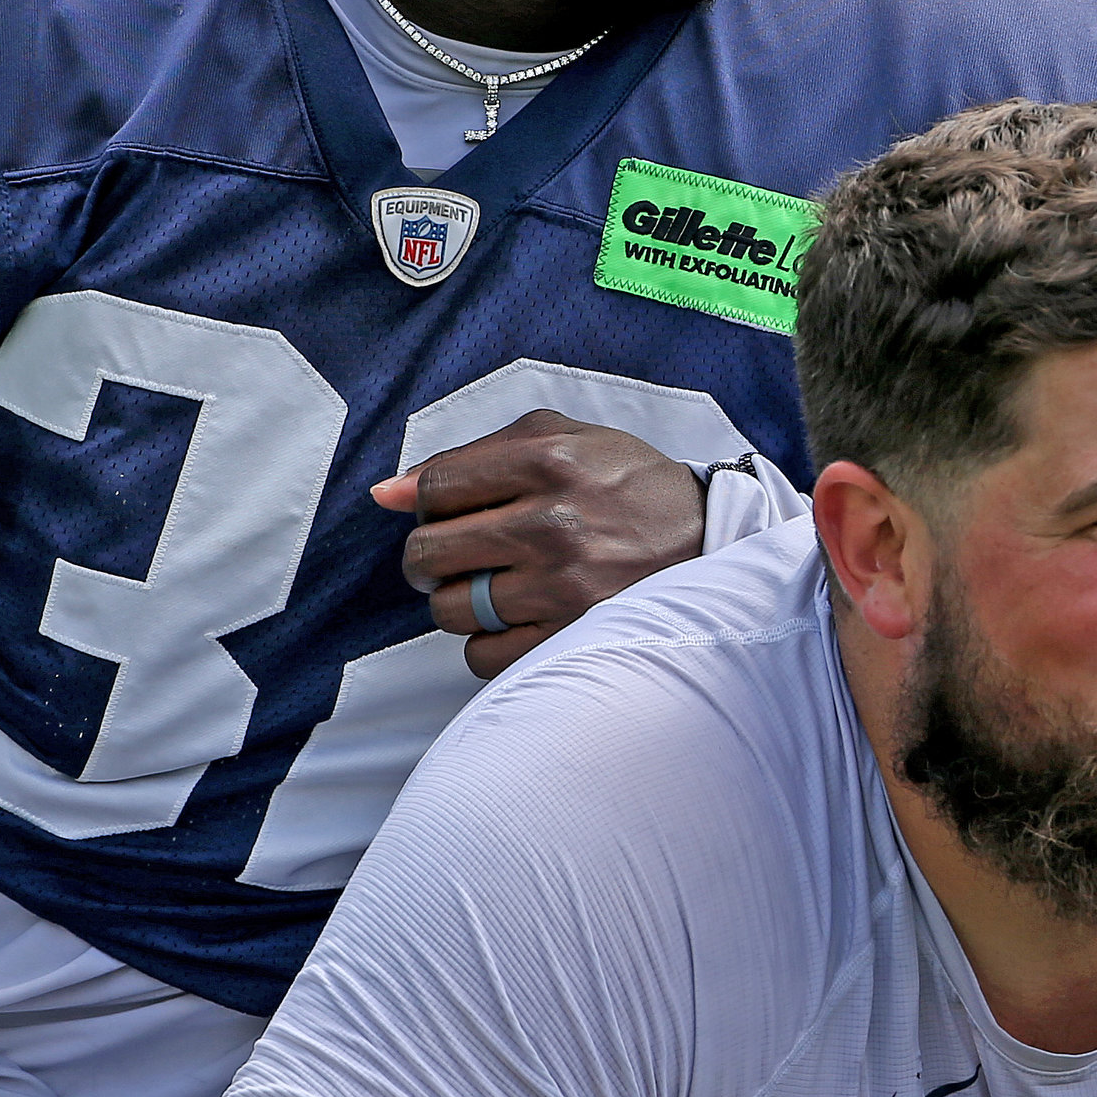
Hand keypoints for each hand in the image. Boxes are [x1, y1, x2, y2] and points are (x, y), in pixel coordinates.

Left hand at [370, 410, 706, 679]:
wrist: (712, 537)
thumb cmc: (627, 485)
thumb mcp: (562, 441)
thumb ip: (474, 456)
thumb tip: (384, 494)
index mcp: (548, 461)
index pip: (434, 489)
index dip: (429, 505)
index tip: (451, 514)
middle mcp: (554, 522)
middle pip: (427, 553)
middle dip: (430, 559)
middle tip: (458, 558)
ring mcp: (565, 584)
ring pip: (449, 610)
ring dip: (460, 603)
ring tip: (495, 588)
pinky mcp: (575, 635)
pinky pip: (483, 656)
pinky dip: (488, 643)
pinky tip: (518, 620)